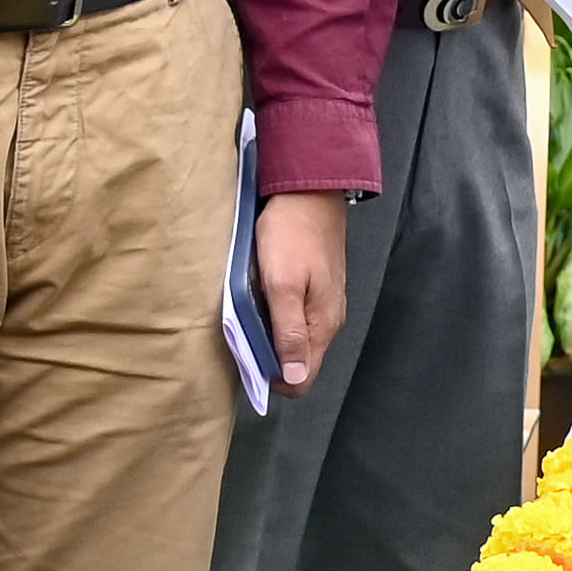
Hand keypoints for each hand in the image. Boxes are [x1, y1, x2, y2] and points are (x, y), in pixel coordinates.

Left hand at [257, 191, 350, 391]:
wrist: (309, 190)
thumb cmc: (292, 235)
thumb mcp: (283, 286)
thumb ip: (289, 333)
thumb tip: (294, 378)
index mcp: (323, 324)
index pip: (303, 378)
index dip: (274, 380)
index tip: (248, 362)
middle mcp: (329, 319)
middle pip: (300, 360)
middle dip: (271, 358)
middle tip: (242, 336)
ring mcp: (325, 302)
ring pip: (297, 338)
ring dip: (272, 337)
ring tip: (248, 316)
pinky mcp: (318, 286)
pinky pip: (297, 317)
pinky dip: (277, 317)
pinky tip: (261, 299)